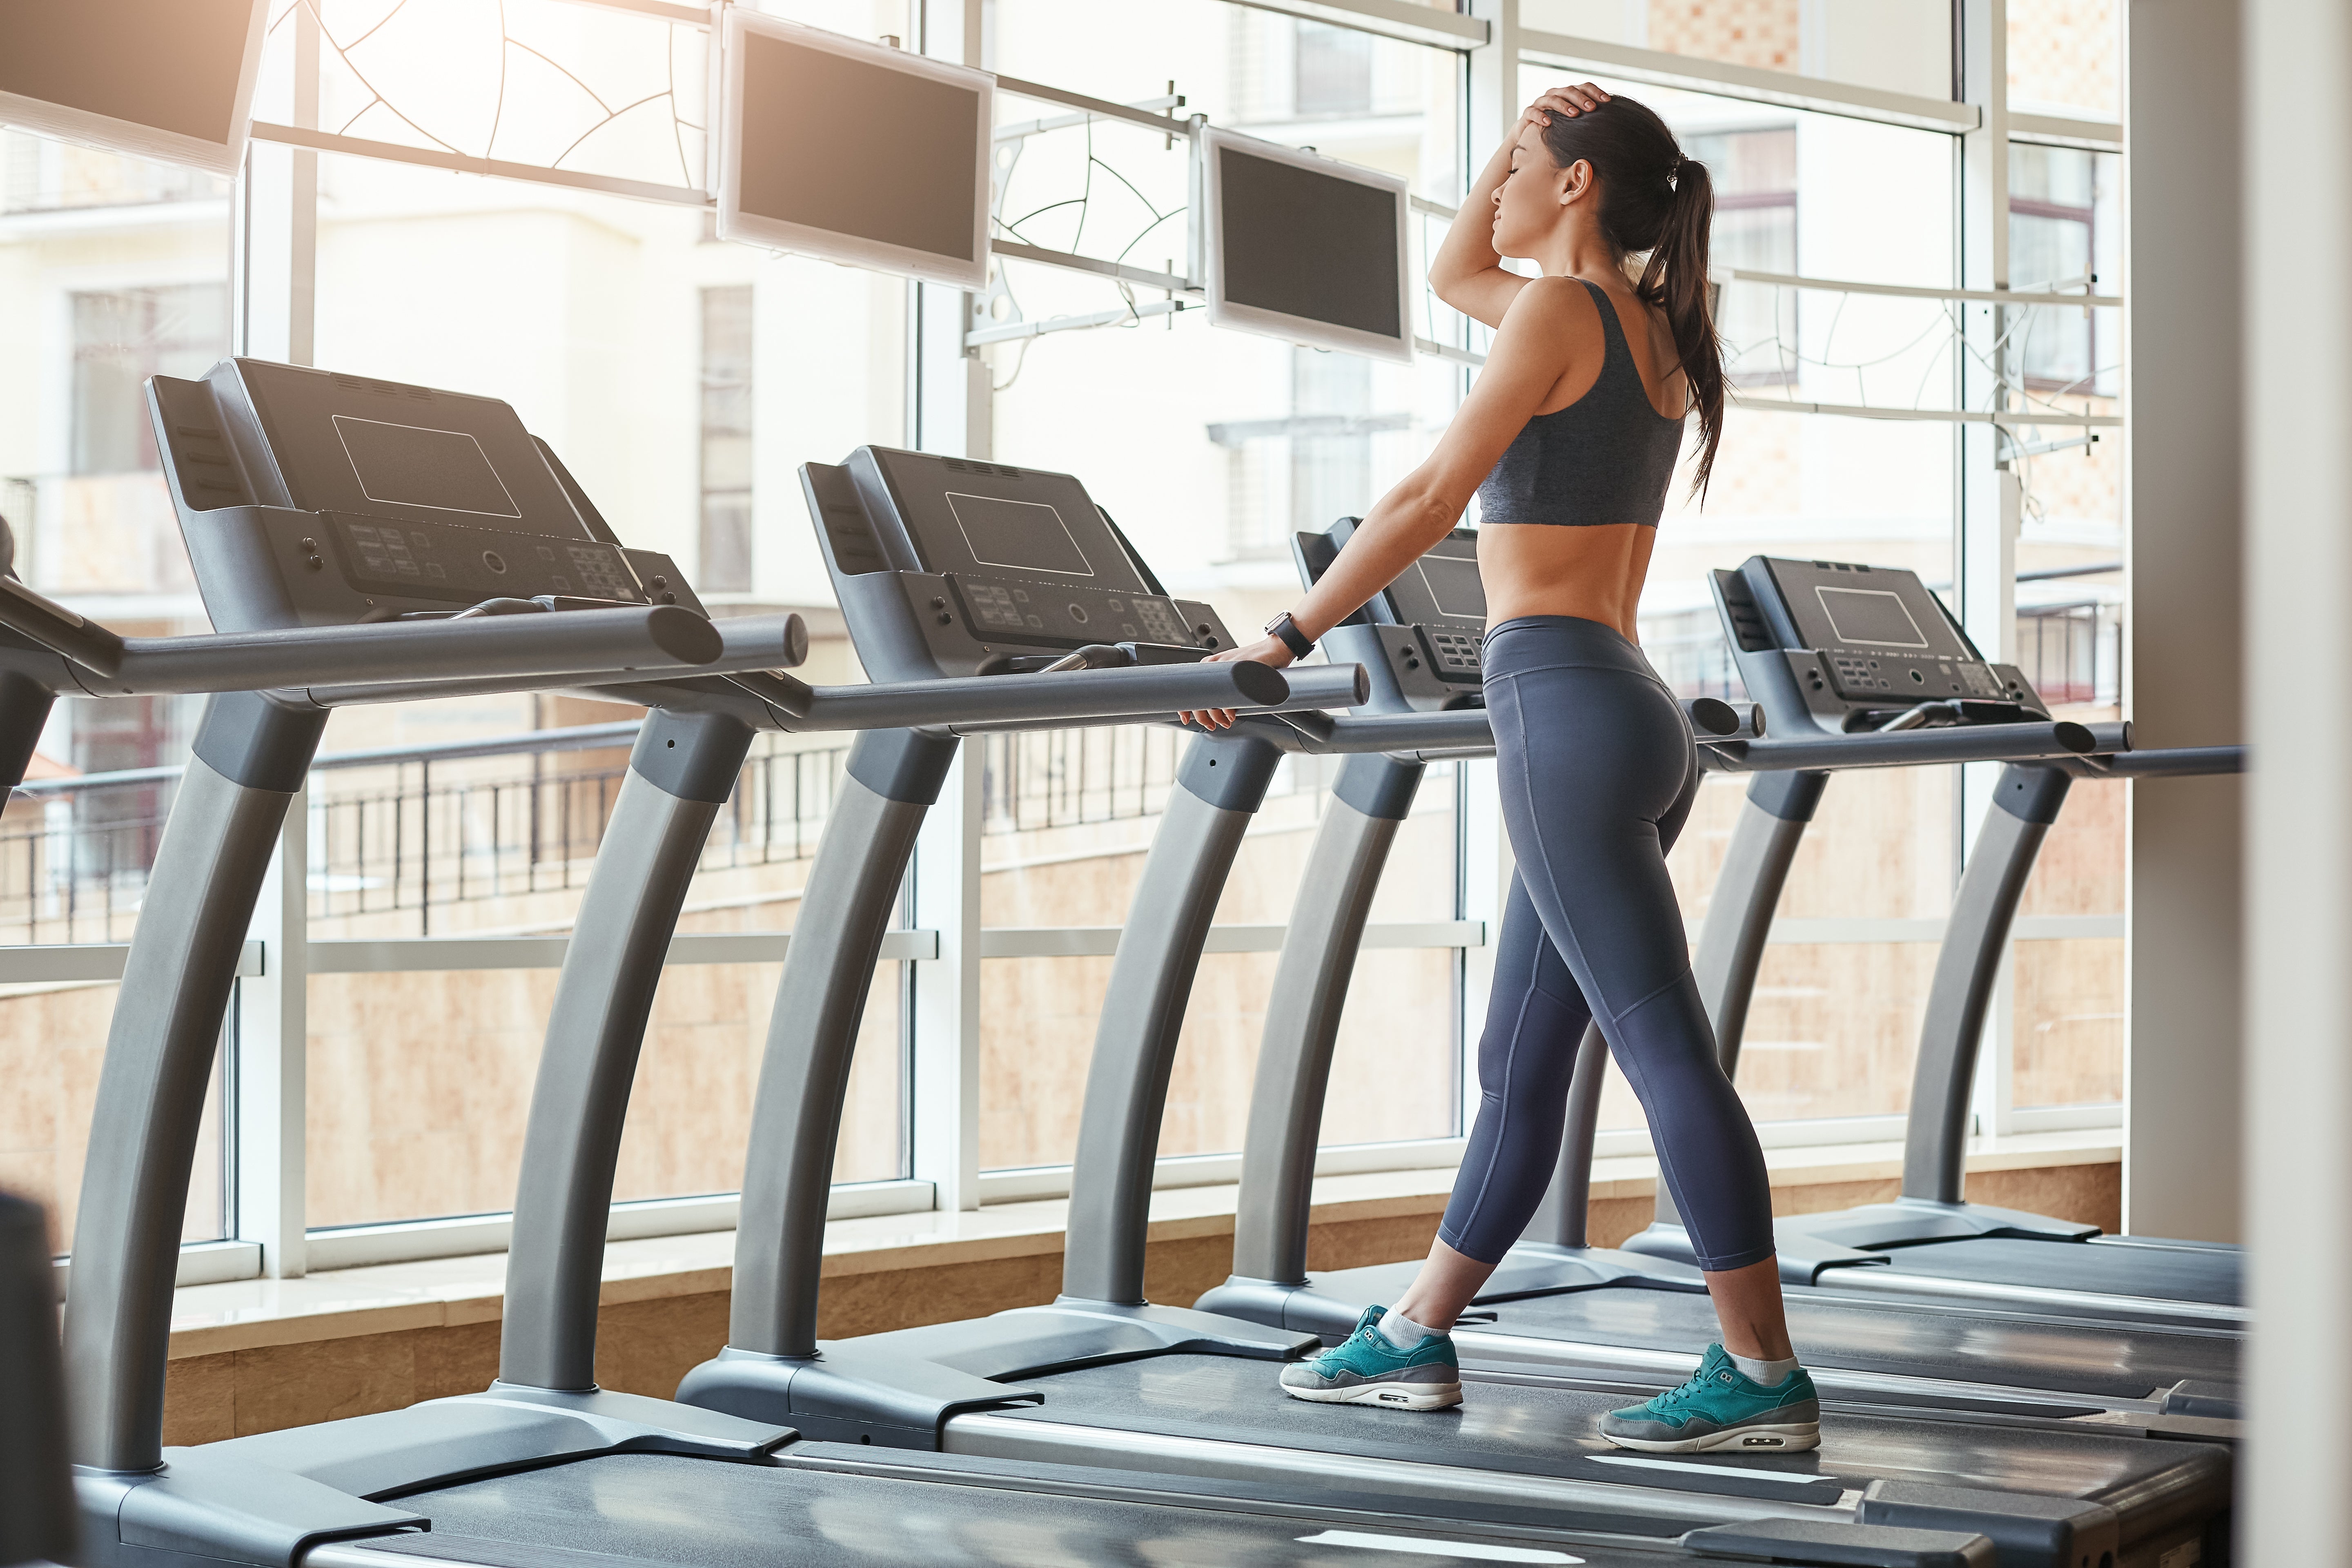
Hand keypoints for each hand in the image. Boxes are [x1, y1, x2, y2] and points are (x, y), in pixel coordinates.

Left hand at [1176, 635, 1295, 731]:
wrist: (1275, 649)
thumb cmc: (1254, 664)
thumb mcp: (1232, 673)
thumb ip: (1220, 686)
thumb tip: (1212, 709)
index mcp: (1209, 665)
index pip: (1189, 688)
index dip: (1185, 707)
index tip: (1185, 718)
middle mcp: (1215, 664)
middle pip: (1198, 695)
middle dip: (1202, 716)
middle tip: (1211, 724)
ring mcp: (1228, 666)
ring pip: (1211, 696)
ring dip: (1216, 715)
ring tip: (1225, 721)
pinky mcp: (1242, 669)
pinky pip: (1229, 692)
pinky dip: (1228, 707)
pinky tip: (1231, 713)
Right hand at [1518, 82, 1609, 138]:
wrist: (1530, 137)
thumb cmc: (1557, 129)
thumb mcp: (1573, 123)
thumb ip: (1587, 119)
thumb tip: (1610, 122)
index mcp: (1568, 94)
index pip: (1583, 87)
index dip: (1595, 92)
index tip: (1607, 101)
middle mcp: (1555, 95)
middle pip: (1569, 91)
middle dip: (1581, 99)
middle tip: (1592, 108)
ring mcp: (1540, 103)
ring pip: (1552, 99)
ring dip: (1564, 106)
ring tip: (1574, 115)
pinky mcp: (1528, 114)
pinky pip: (1532, 112)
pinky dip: (1540, 116)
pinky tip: (1548, 123)